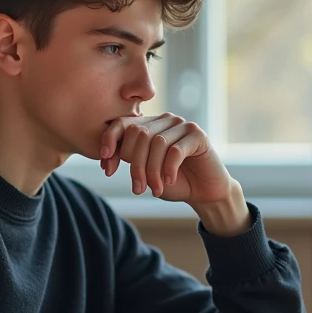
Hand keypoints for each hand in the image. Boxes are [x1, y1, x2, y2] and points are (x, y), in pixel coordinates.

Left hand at [99, 114, 233, 205]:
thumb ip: (129, 160)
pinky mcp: (198, 135)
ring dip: (152, 171)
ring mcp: (182, 125)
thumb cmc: (173, 182)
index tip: (107, 168)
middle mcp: (164, 120)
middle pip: (139, 134)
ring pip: (157, 143)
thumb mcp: (146, 172)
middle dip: (135, 165)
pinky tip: (169, 182)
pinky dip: (168, 169)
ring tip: (154, 190)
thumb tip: (106, 157)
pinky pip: (175, 150)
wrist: (204, 192)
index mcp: (149, 125)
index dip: (110, 142)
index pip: (123, 123)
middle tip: (138, 188)